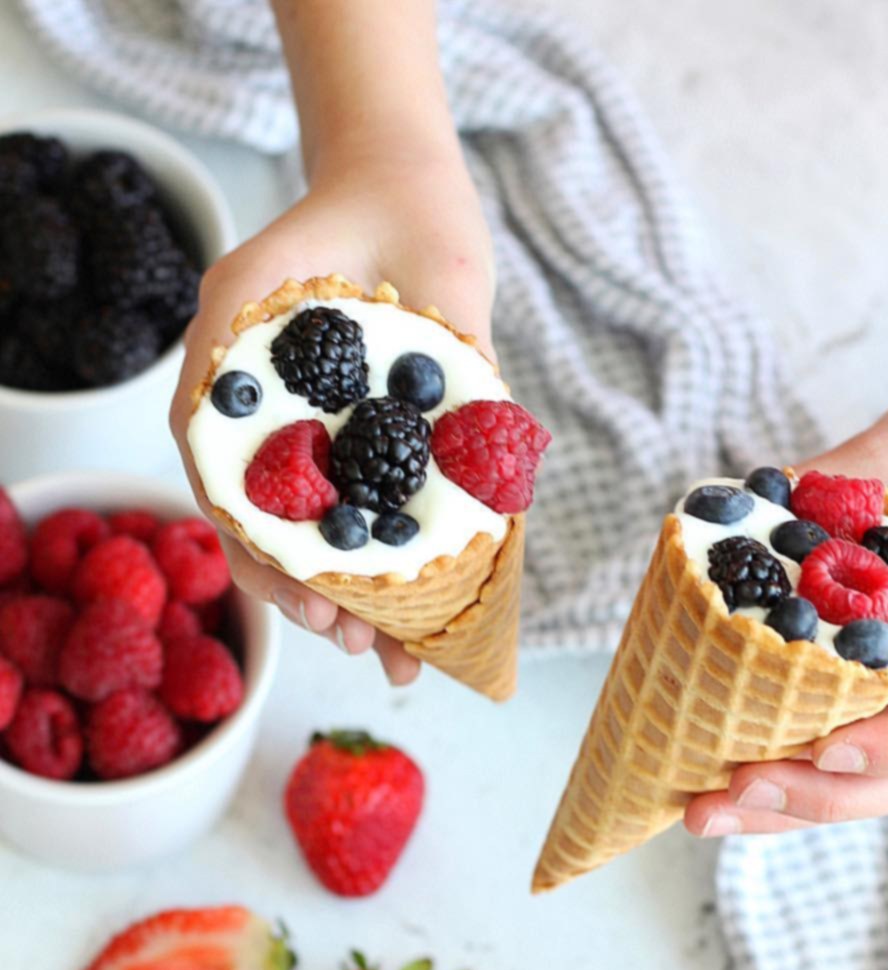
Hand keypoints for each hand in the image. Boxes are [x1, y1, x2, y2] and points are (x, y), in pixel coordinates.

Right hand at [169, 147, 493, 683]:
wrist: (400, 194)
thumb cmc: (309, 240)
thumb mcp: (237, 297)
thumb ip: (212, 381)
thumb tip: (213, 491)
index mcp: (280, 450)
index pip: (266, 534)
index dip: (278, 581)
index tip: (305, 611)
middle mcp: (339, 462)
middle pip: (335, 557)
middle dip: (342, 611)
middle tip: (358, 644)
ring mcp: (401, 454)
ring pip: (399, 549)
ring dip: (400, 609)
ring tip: (404, 655)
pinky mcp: (462, 434)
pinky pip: (471, 504)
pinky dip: (473, 555)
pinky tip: (473, 602)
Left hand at [685, 332, 887, 836]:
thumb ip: (830, 493)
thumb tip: (723, 526)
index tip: (822, 746)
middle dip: (812, 798)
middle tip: (719, 799)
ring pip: (885, 782)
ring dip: (794, 805)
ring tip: (705, 812)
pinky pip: (864, 747)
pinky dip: (800, 770)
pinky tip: (730, 775)